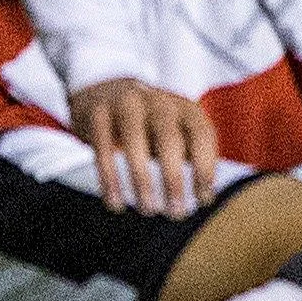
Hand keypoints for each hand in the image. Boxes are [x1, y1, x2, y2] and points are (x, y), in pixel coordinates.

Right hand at [67, 78, 220, 217]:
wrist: (104, 88)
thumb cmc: (149, 123)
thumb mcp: (177, 130)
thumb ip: (190, 155)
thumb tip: (204, 197)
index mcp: (184, 107)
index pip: (201, 137)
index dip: (205, 169)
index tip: (202, 200)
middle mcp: (157, 101)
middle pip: (169, 140)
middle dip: (173, 180)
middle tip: (176, 213)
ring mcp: (125, 104)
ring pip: (134, 142)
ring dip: (142, 180)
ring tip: (148, 209)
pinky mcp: (97, 113)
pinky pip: (102, 148)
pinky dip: (109, 178)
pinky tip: (115, 202)